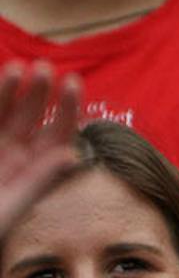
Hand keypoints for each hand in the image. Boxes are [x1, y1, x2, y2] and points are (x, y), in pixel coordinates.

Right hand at [0, 62, 79, 233]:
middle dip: (38, 94)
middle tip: (47, 68)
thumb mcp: (8, 210)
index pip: (56, 136)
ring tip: (18, 67)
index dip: (65, 109)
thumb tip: (72, 153)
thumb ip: (37, 182)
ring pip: (3, 117)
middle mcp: (13, 160)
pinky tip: (3, 78)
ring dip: (10, 92)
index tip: (74, 83)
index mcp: (33, 173)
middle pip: (30, 120)